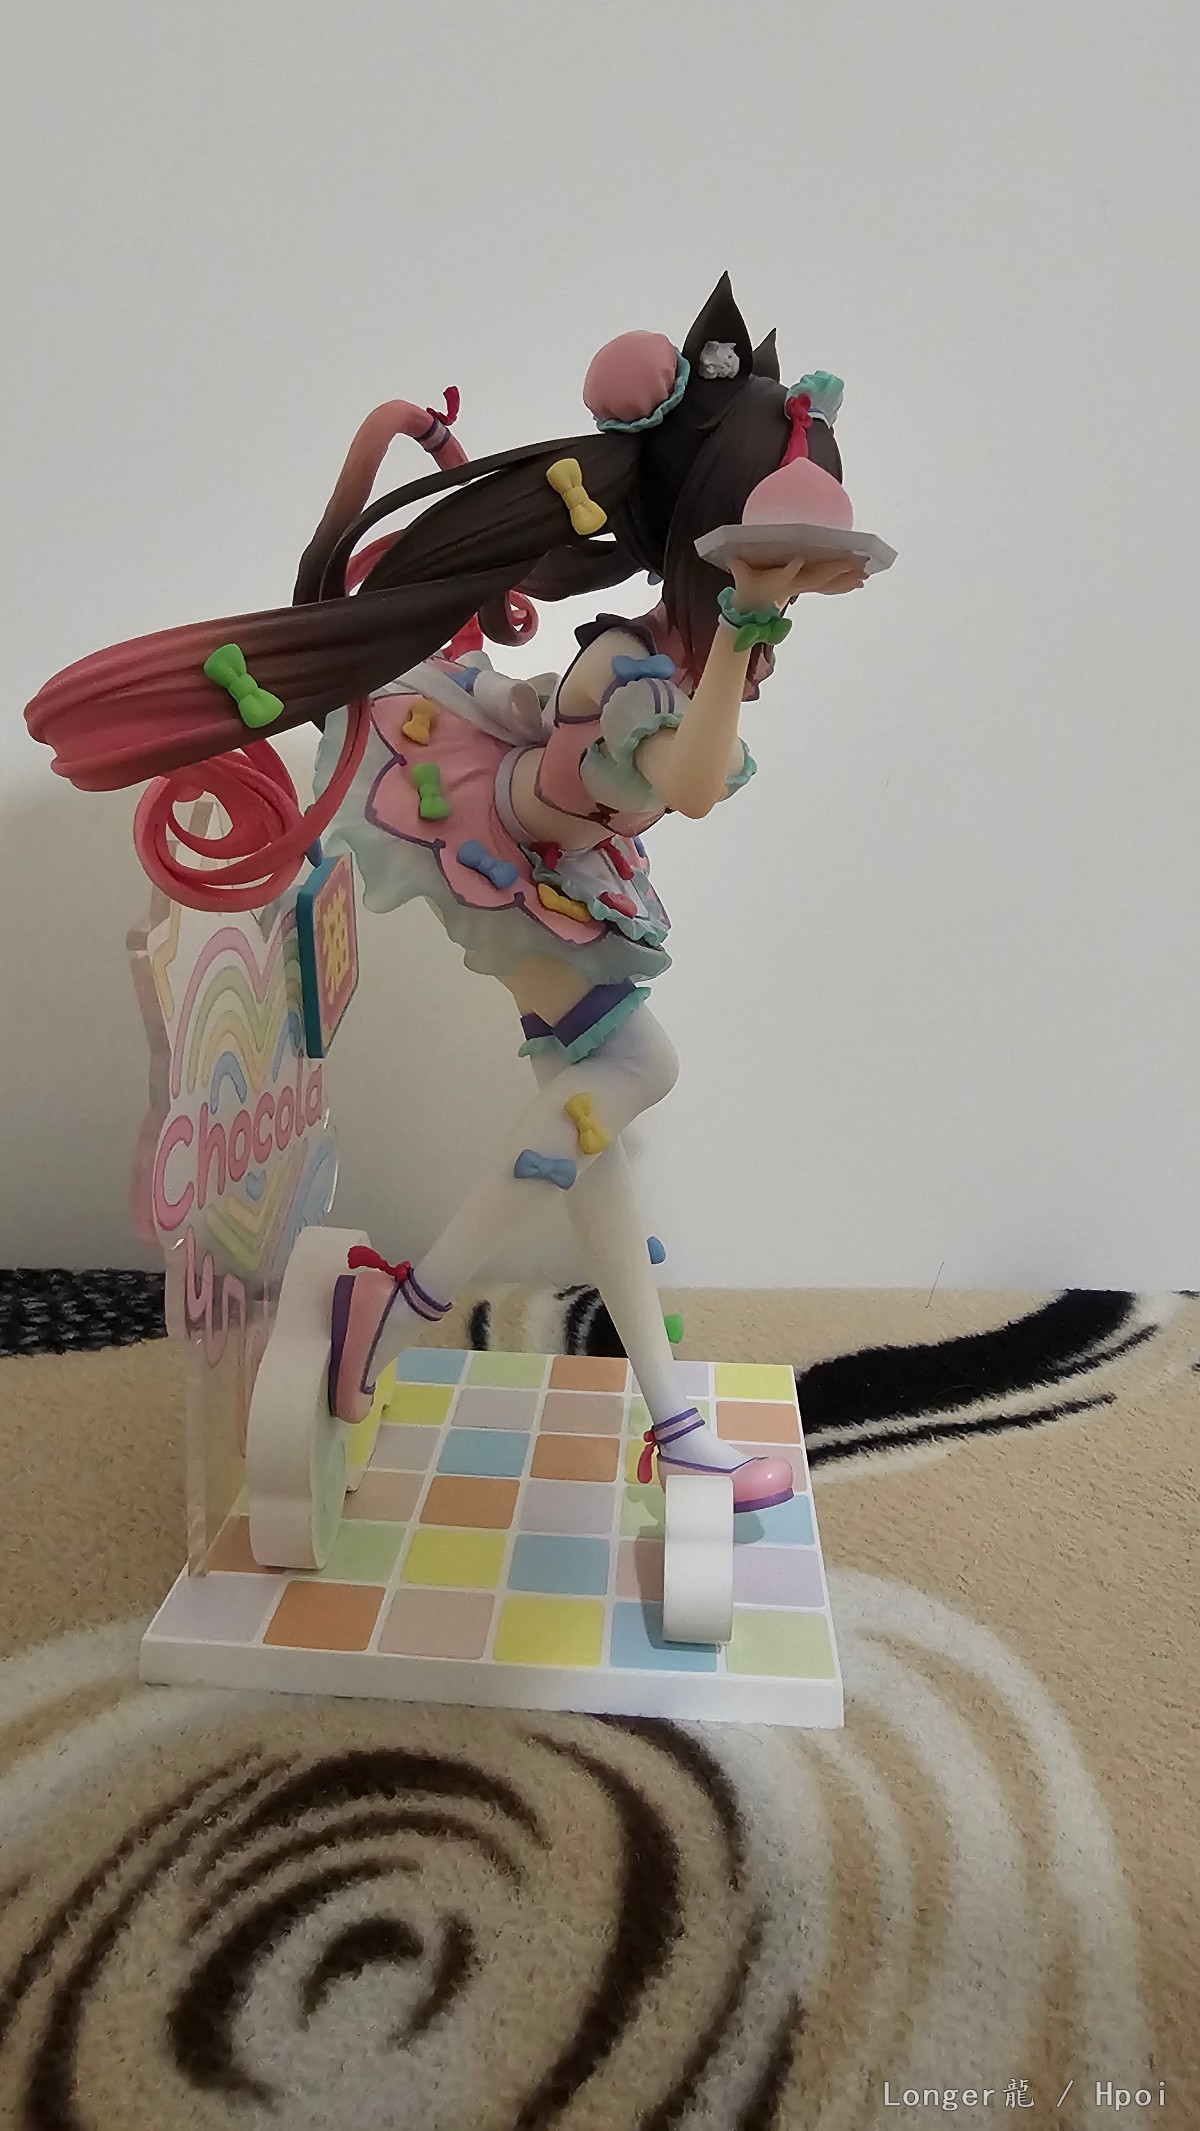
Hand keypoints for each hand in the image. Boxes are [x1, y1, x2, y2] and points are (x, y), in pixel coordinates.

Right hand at [730, 553, 866, 608]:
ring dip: (846, 581)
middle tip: (854, 566)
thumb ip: (740, 568)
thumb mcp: (742, 576)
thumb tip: (734, 559)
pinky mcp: (808, 588)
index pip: (784, 575)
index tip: (798, 561)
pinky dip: (844, 585)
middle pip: (817, 580)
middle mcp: (795, 586)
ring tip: (864, 578)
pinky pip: (829, 587)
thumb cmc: (748, 588)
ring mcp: (803, 588)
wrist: (754, 609)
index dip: (789, 570)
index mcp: (777, 581)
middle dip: (835, 572)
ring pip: (827, 585)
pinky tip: (858, 583)